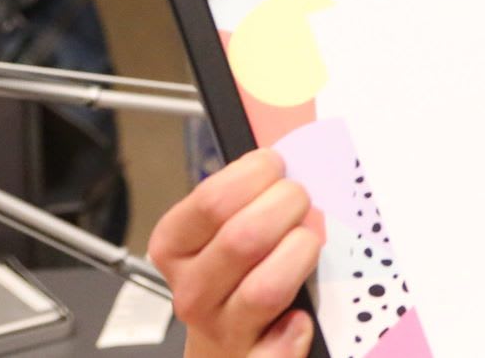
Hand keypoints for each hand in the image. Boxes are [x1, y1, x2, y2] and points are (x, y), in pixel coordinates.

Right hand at [150, 150, 319, 357]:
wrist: (225, 352)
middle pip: (244, 237)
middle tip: (300, 203)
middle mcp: (193, 289)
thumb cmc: (233, 275)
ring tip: (307, 246)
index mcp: (178, 246)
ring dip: (299, 257)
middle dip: (287, 208)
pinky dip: (291, 336)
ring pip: (265, 288)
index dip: (256, 175)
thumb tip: (282, 147)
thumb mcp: (223, 225)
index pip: (212, 201)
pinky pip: (272, 353)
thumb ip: (246, 190)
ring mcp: (221, 328)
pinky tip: (299, 318)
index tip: (276, 166)